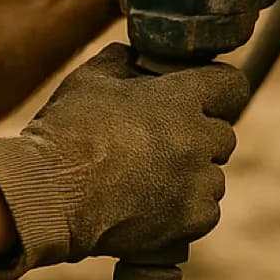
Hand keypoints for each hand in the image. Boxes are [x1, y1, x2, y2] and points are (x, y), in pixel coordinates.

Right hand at [0, 43, 247, 277]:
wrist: (48, 193)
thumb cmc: (65, 133)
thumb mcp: (91, 79)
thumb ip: (124, 61)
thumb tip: (136, 58)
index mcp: (180, 99)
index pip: (231, 85)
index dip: (216, 90)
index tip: (202, 99)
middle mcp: (197, 139)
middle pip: (223, 135)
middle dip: (199, 137)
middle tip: (162, 145)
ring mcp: (196, 183)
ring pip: (214, 176)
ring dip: (193, 176)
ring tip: (152, 179)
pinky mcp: (190, 221)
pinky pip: (206, 211)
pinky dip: (186, 211)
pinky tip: (155, 205)